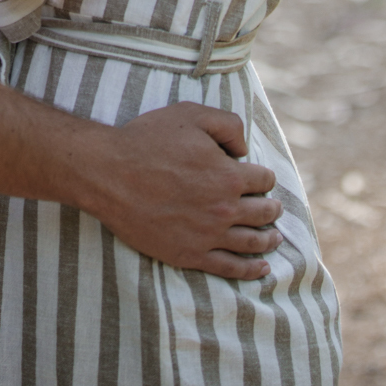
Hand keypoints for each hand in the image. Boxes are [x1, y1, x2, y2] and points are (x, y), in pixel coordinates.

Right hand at [90, 102, 282, 279]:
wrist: (109, 173)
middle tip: (274, 208)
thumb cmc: (147, 140)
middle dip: (272, 209)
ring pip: (253, 242)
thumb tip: (245, 150)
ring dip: (269, 239)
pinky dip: (251, 270)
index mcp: (228, 175)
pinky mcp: (190, 255)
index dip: (263, 176)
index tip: (257, 177)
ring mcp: (208, 235)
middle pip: (264, 213)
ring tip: (275, 239)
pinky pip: (231, 268)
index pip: (263, 180)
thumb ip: (228, 124)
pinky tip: (262, 268)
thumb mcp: (191, 115)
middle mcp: (224, 208)